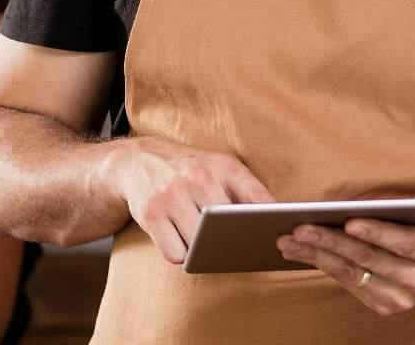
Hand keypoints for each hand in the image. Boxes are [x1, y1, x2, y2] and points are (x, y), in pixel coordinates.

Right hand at [108, 135, 273, 264]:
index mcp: (222, 167)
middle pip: (228, 230)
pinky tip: (180, 240)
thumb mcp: (220, 167)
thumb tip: (276, 223)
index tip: (277, 236)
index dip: (269, 220)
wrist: (137, 160)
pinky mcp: (151, 215)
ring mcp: (172, 197)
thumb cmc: (189, 170)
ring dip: (203, 250)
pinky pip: (176, 254)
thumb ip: (248, 190)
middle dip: (232, 242)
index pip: (256, 197)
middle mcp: (197, 178)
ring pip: (201, 245)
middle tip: (233, 246)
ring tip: (202, 240)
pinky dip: (181, 254)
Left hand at [276, 187, 414, 315]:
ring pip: (352, 274)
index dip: (376, 232)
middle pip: (368, 259)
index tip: (349, 220)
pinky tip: (301, 252)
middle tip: (300, 228)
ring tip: (288, 240)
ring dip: (317, 256)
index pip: (403, 243)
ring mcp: (400, 298)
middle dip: (331, 241)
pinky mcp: (384, 305)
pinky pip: (348, 283)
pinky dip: (323, 266)